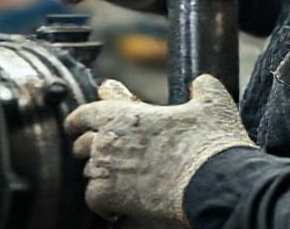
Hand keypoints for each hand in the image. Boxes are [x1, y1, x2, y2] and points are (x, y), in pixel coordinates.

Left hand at [65, 75, 255, 225]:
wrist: (212, 183)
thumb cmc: (210, 144)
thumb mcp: (213, 104)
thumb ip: (202, 87)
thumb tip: (200, 83)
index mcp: (124, 114)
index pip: (86, 113)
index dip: (80, 118)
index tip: (76, 124)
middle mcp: (109, 140)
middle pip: (83, 144)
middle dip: (91, 146)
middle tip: (105, 151)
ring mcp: (108, 170)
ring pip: (90, 172)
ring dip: (101, 173)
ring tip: (119, 177)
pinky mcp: (110, 198)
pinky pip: (93, 198)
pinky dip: (103, 202)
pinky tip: (116, 205)